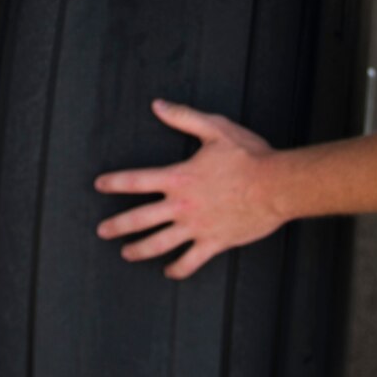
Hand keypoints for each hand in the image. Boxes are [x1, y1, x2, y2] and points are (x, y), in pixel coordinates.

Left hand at [94, 99, 285, 278]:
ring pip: (159, 244)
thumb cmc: (249, 155)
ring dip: (139, 250)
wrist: (277, 185)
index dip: (115, 182)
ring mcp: (197, 227)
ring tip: (126, 253)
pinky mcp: (214, 242)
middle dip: (118, 225)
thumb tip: (158, 105)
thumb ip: (183, 118)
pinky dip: (178, 268)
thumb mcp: (215, 128)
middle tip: (102, 230)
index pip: (137, 180)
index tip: (100, 185)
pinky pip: (190, 261)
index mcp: (179, 177)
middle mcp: (182, 205)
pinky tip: (169, 271)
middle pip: (140, 219)